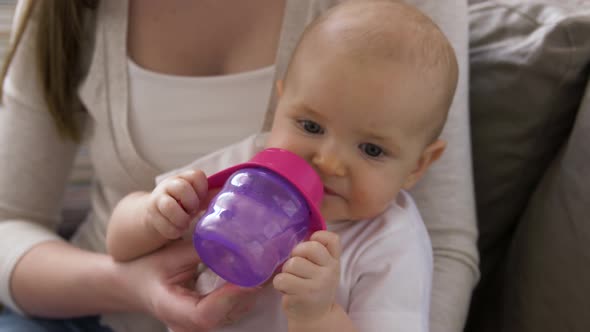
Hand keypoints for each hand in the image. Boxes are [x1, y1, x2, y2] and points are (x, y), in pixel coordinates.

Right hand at [120, 240, 259, 331]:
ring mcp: (199, 325)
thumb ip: (201, 248)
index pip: (206, 314)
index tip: (249, 276)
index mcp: (173, 310)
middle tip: (272, 263)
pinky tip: (257, 271)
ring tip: (270, 264)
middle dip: (250, 289)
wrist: (132, 284)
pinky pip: (233, 308)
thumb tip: (233, 234)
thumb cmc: (148, 268)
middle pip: (227, 313)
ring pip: (234, 312)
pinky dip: (246, 291)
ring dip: (253, 290)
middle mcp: (188, 324)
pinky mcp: (209, 317)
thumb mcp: (170, 255)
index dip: (230, 296)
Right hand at [145, 169, 207, 238]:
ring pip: (169, 206)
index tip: (201, 199)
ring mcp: (158, 199)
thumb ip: (211, 196)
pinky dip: (174, 231)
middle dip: (191, 204)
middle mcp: (169, 184)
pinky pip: (165, 225)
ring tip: (184, 223)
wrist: (157, 214)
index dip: (202, 190)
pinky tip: (176, 229)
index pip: (197, 176)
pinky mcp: (151, 215)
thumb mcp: (197, 197)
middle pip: (182, 188)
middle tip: (192, 212)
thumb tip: (230, 196)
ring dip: (181, 219)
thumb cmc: (182, 204)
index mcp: (185, 178)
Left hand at [272, 231, 341, 322]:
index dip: (318, 236)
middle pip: (308, 248)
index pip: (332, 239)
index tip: (311, 243)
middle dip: (296, 254)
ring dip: (286, 271)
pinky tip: (287, 289)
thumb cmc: (315, 287)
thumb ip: (320, 252)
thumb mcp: (324, 269)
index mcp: (334, 262)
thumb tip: (300, 234)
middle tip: (295, 266)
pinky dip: (279, 284)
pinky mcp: (303, 294)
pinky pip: (281, 279)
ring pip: (292, 264)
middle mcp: (330, 271)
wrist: (315, 317)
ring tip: (292, 280)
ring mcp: (318, 284)